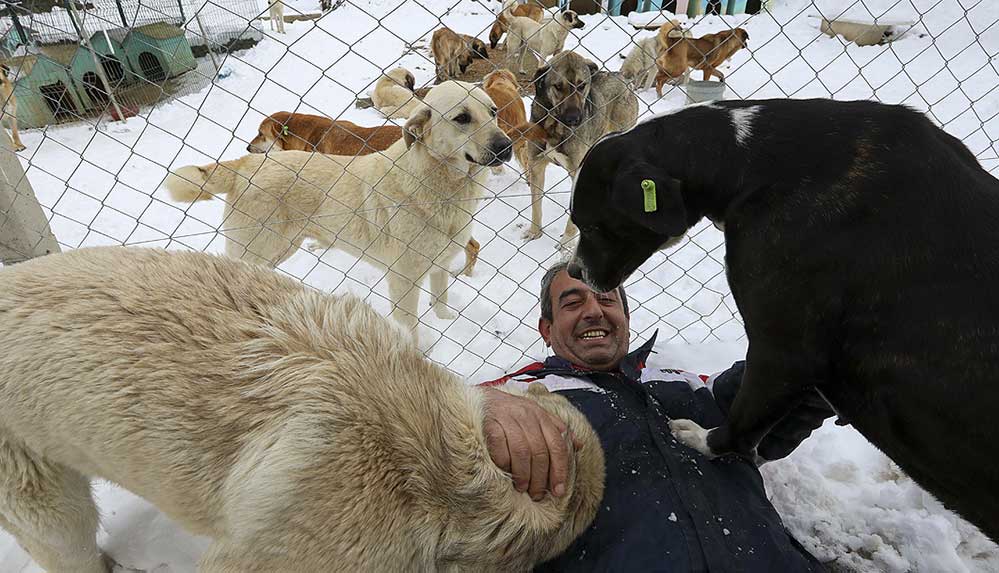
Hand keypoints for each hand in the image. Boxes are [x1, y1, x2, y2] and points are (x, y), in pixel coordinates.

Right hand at [481, 386, 582, 500]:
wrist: (477, 399)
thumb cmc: (509, 412)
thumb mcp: (536, 415)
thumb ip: (556, 429)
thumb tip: (579, 445)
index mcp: (541, 415)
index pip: (557, 445)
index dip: (560, 470)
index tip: (559, 490)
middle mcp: (526, 415)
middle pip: (540, 451)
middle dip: (540, 478)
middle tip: (537, 494)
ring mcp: (507, 418)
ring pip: (522, 452)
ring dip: (523, 475)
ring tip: (522, 488)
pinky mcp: (489, 423)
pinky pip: (500, 448)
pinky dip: (504, 463)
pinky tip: (505, 472)